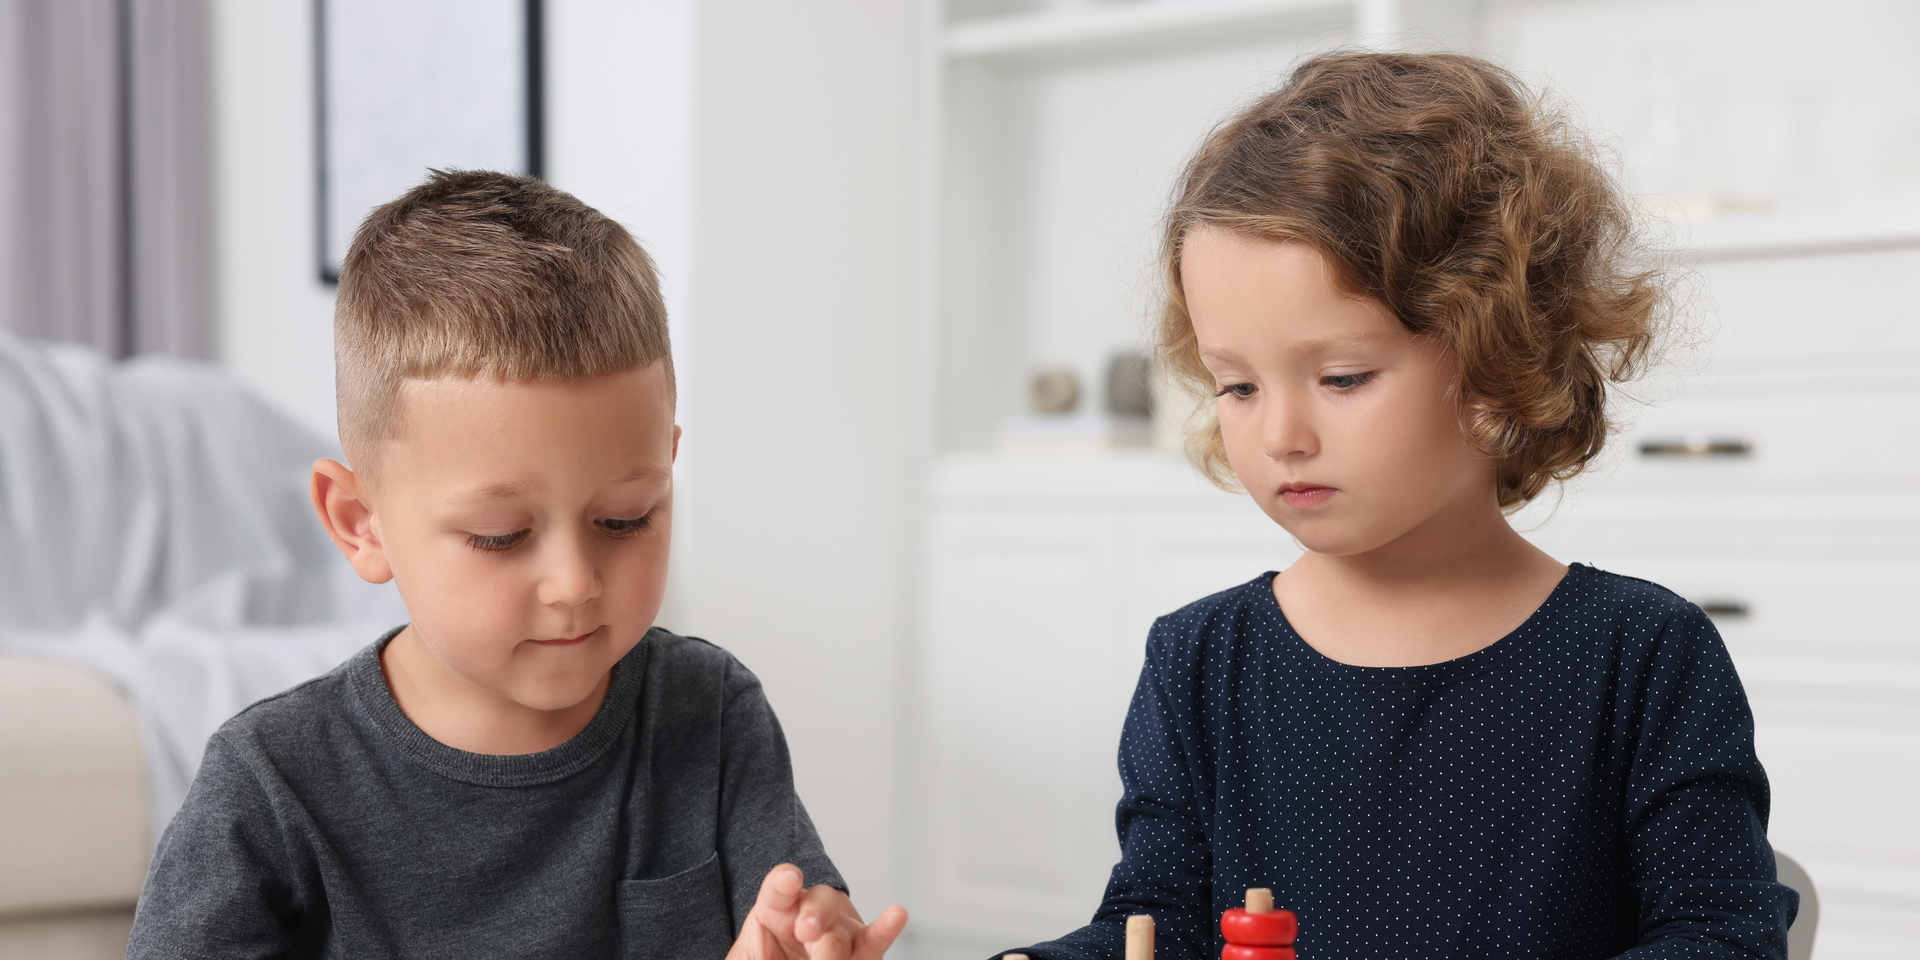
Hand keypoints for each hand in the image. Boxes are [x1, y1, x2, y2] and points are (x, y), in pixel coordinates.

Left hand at [727, 863, 906, 959]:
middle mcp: (810, 914)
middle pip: (819, 904)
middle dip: (816, 916)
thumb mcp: (748, 958)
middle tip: (807, 932)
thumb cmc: (766, 958)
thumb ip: (756, 953)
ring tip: (826, 958)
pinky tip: (897, 915)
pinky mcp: (861, 952)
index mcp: (776, 911)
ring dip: (834, 945)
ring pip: (841, 929)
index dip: (784, 882)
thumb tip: (766, 952)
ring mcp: (838, 932)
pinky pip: (873, 942)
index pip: (779, 889)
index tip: (789, 878)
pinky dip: (885, 929)